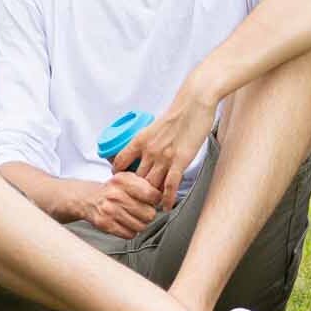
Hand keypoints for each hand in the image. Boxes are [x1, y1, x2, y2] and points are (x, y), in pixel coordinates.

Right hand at [81, 172, 163, 239]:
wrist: (88, 199)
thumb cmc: (114, 190)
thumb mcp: (128, 179)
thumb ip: (146, 185)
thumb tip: (166, 199)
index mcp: (123, 180)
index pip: (153, 195)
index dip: (155, 200)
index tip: (149, 200)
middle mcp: (115, 194)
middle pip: (149, 214)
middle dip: (147, 214)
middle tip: (140, 210)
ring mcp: (109, 210)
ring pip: (141, 226)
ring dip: (139, 224)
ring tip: (132, 217)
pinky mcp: (105, 224)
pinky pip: (130, 234)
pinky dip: (130, 231)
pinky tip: (124, 223)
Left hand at [113, 91, 216, 208]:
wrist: (193, 104)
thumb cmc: (177, 112)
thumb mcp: (155, 126)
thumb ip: (151, 140)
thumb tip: (150, 150)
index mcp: (139, 140)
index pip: (120, 161)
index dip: (118, 174)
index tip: (120, 182)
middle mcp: (148, 150)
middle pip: (135, 178)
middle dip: (134, 190)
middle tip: (136, 199)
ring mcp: (163, 157)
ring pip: (151, 184)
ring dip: (150, 197)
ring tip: (151, 206)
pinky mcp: (180, 161)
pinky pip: (170, 185)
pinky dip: (167, 198)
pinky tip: (166, 206)